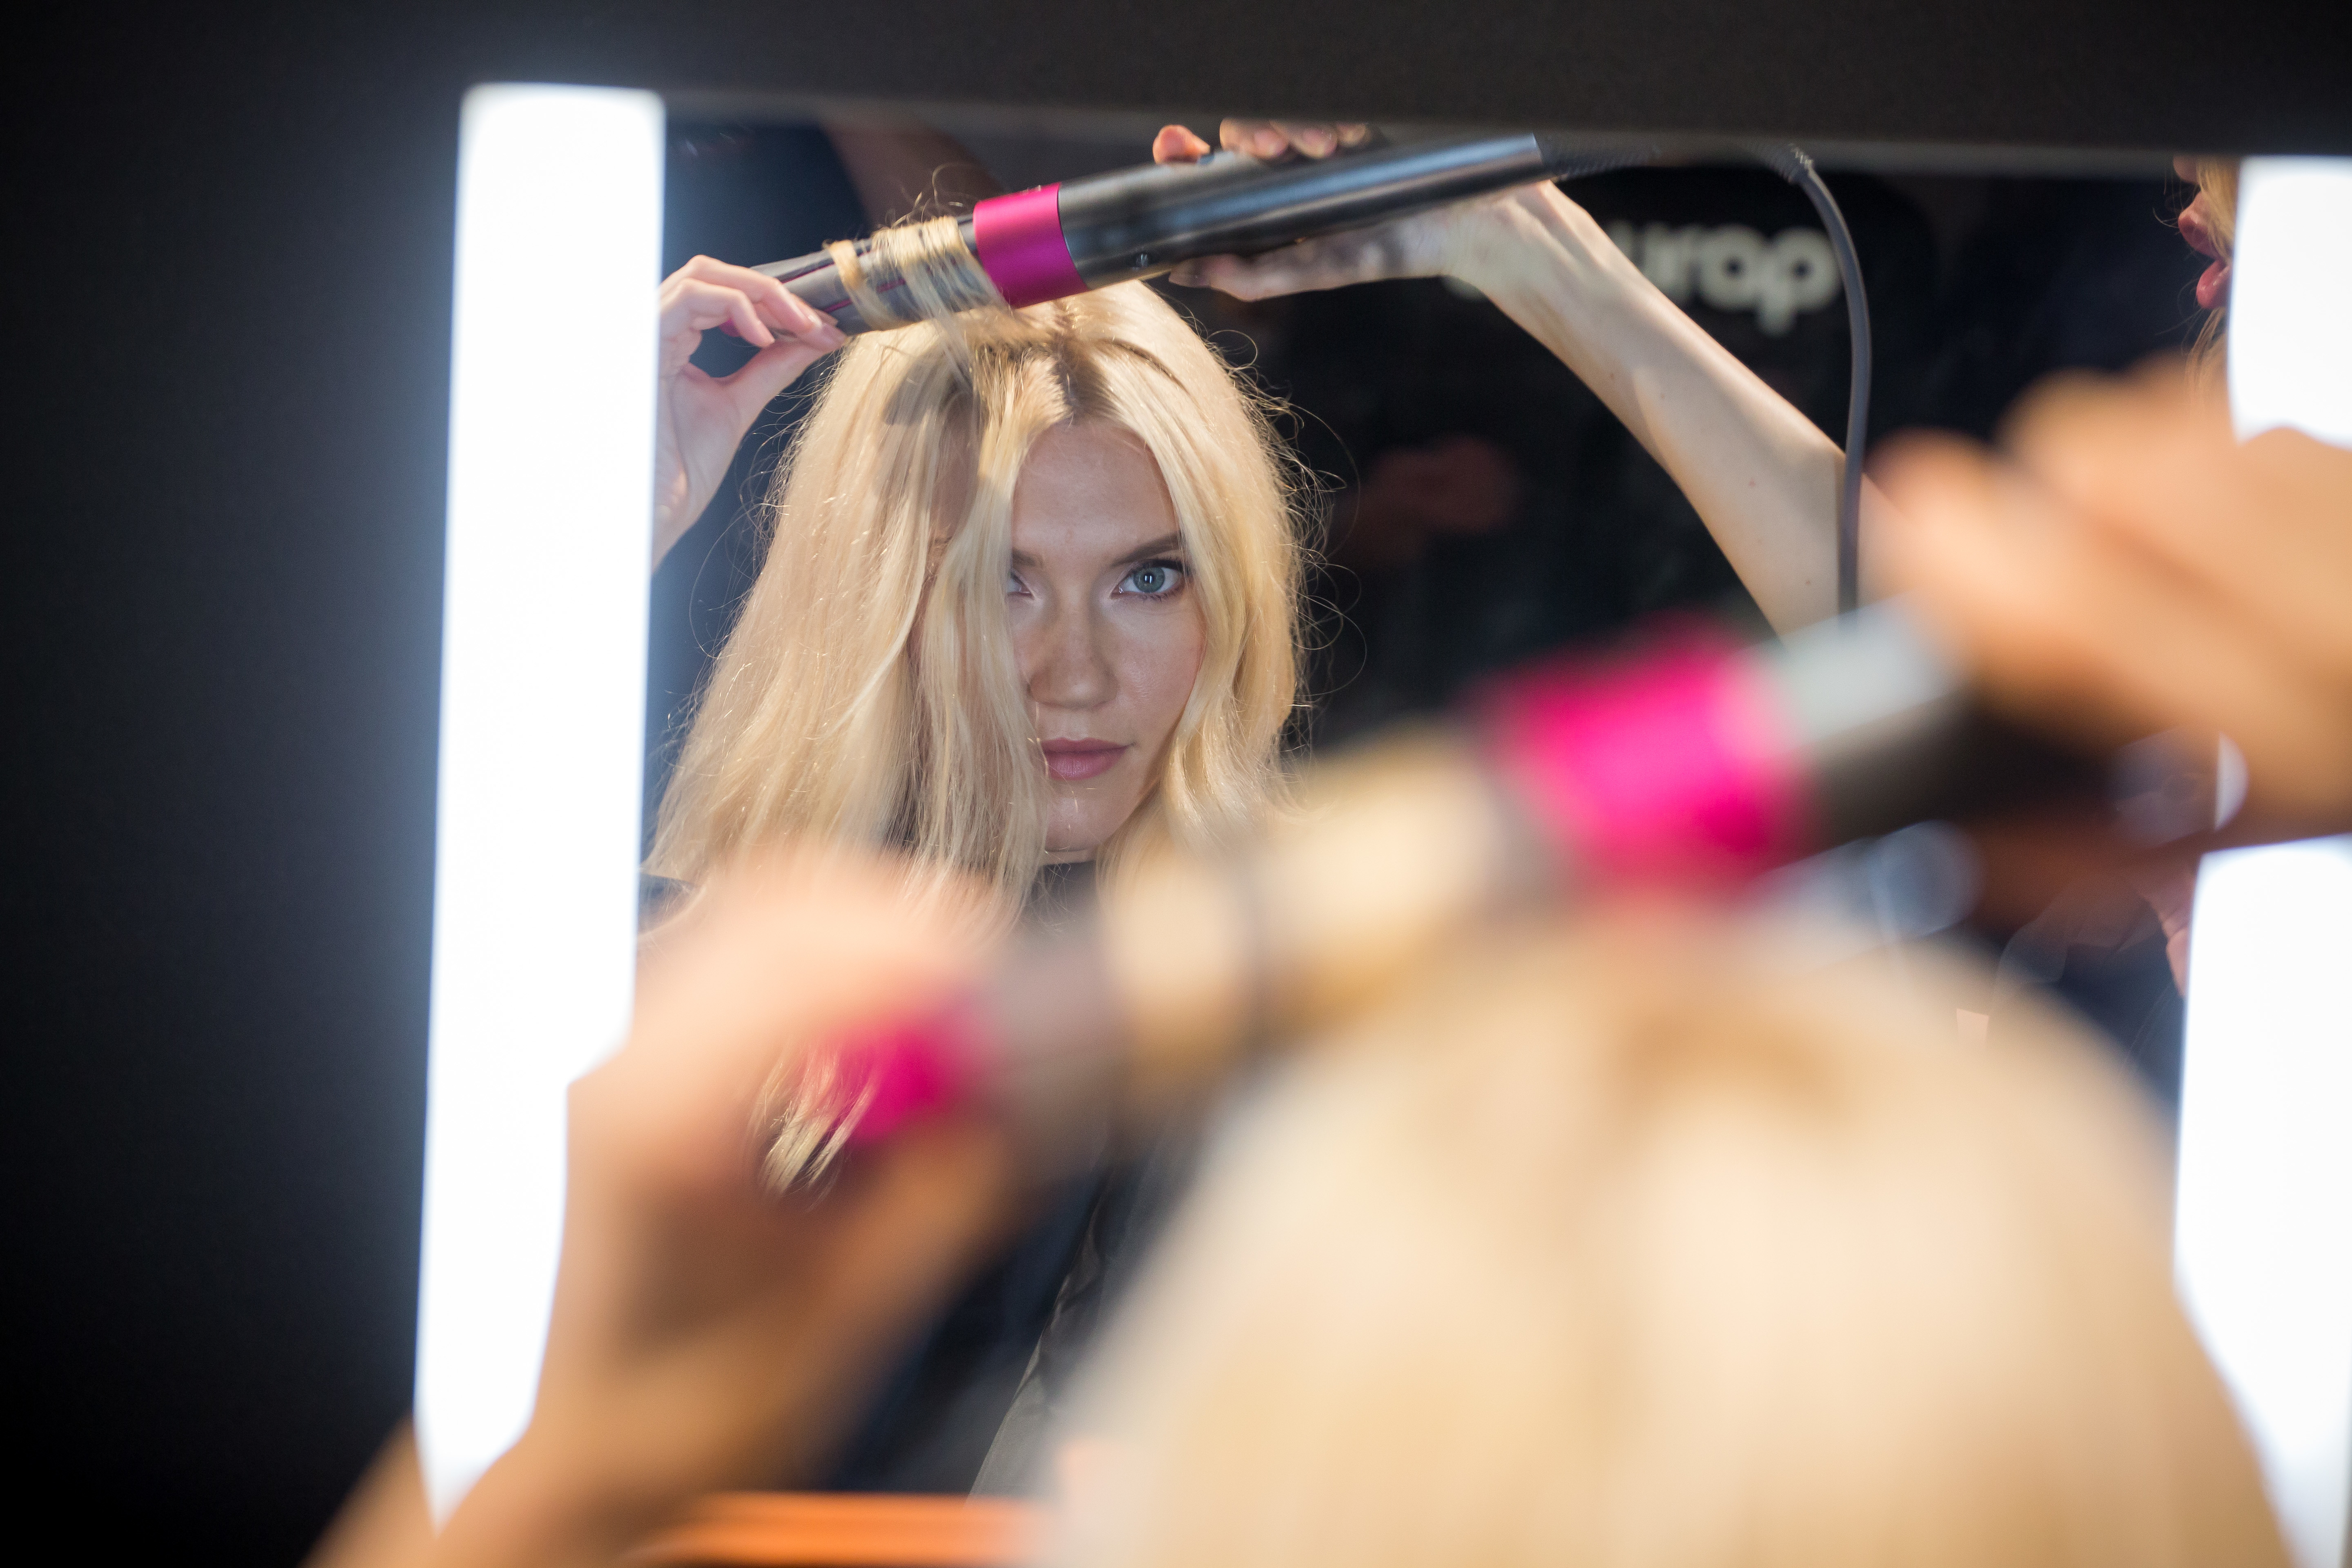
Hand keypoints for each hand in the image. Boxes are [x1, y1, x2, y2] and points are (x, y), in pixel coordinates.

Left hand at [440, 853, 1013, 1567]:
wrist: (566, 1450)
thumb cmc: (669, 1413)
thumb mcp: (835, 1324)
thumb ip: (936, 1205)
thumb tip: (1020, 1107)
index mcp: (659, 1131)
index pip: (800, 974)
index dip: (919, 959)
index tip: (1006, 985)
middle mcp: (623, 1068)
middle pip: (779, 911)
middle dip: (907, 928)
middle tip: (997, 987)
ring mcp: (622, 1053)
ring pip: (757, 914)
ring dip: (866, 933)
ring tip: (949, 999)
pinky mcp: (640, 1057)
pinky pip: (737, 952)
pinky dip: (825, 958)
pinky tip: (878, 1025)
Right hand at [654, 258, 845, 567]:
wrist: (652, 512)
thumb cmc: (679, 470)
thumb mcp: (737, 406)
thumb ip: (771, 368)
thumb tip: (816, 339)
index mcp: (675, 342)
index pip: (726, 294)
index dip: (778, 303)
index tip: (823, 328)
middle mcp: (657, 330)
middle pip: (715, 273)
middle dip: (773, 291)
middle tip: (817, 321)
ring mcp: (646, 333)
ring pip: (702, 274)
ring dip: (761, 293)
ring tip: (801, 325)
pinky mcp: (642, 343)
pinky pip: (688, 296)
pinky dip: (735, 305)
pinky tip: (764, 338)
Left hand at [1147, 119, 1554, 300]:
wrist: (1471, 225)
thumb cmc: (1395, 248)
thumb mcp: (1319, 269)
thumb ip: (1252, 277)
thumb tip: (1182, 273)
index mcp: (1276, 194)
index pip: (1217, 166)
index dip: (1186, 155)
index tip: (1175, 147)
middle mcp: (1295, 158)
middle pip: (1242, 129)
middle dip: (1246, 133)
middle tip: (1271, 149)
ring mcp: (1326, 131)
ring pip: (1279, 109)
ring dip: (1289, 122)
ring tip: (1325, 147)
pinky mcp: (1359, 111)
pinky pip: (1322, 99)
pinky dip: (1324, 112)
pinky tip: (1344, 133)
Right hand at [1876, 363, 2351, 846]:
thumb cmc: (2340, 765)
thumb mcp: (2224, 847)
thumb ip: (2075, 849)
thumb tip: (1952, 818)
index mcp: (2282, 748)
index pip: (2079, 620)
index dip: (1961, 562)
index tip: (1912, 529)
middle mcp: (2333, 626)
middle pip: (2097, 472)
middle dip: (2034, 499)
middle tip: (2043, 555)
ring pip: (2153, 423)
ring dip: (2106, 468)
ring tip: (2130, 538)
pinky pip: (2226, 412)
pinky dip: (2185, 451)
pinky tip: (2208, 518)